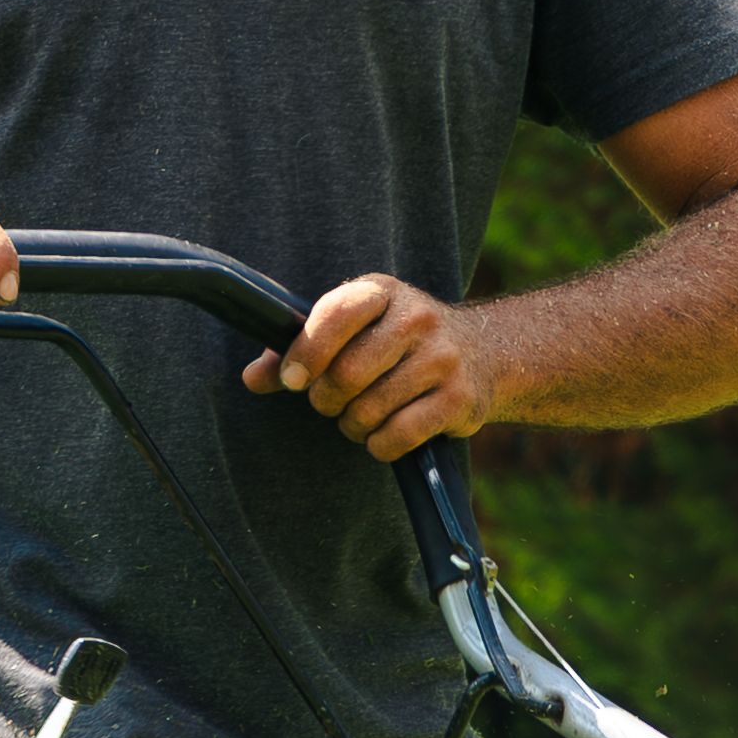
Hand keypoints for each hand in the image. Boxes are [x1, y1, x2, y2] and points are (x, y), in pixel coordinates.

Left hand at [254, 275, 506, 461]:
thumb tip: (253, 379)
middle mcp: (417, 318)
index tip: (293, 380)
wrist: (484, 353)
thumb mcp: (354, 330)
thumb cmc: (398, 344)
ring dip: (353, 425)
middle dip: (327, 400)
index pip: (333, 316)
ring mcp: (443, 359)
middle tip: (331, 403)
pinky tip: (384, 435)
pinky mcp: (460, 399)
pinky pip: (398, 435)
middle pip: (347, 374)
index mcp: (382, 293)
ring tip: (360, 417)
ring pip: (370, 409)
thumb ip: (300, 351)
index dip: (305, 353)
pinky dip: (379, 444)